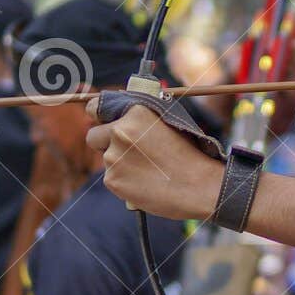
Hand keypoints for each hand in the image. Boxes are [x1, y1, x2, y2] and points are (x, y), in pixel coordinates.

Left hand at [85, 96, 223, 220]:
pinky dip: (124, 182)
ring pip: (106, 160)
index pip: (94, 108)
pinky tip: (146, 183)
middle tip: (130, 153)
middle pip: (94, 137)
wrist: (200, 187)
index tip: (105, 125)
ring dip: (120, 164)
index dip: (99, 118)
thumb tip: (122, 115)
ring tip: (148, 171)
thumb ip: (142, 117)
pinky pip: (112, 178)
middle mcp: (120, 130)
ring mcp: (114, 156)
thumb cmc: (190, 155)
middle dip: (106, 144)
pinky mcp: (113, 180)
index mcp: (135, 111)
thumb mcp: (169, 122)